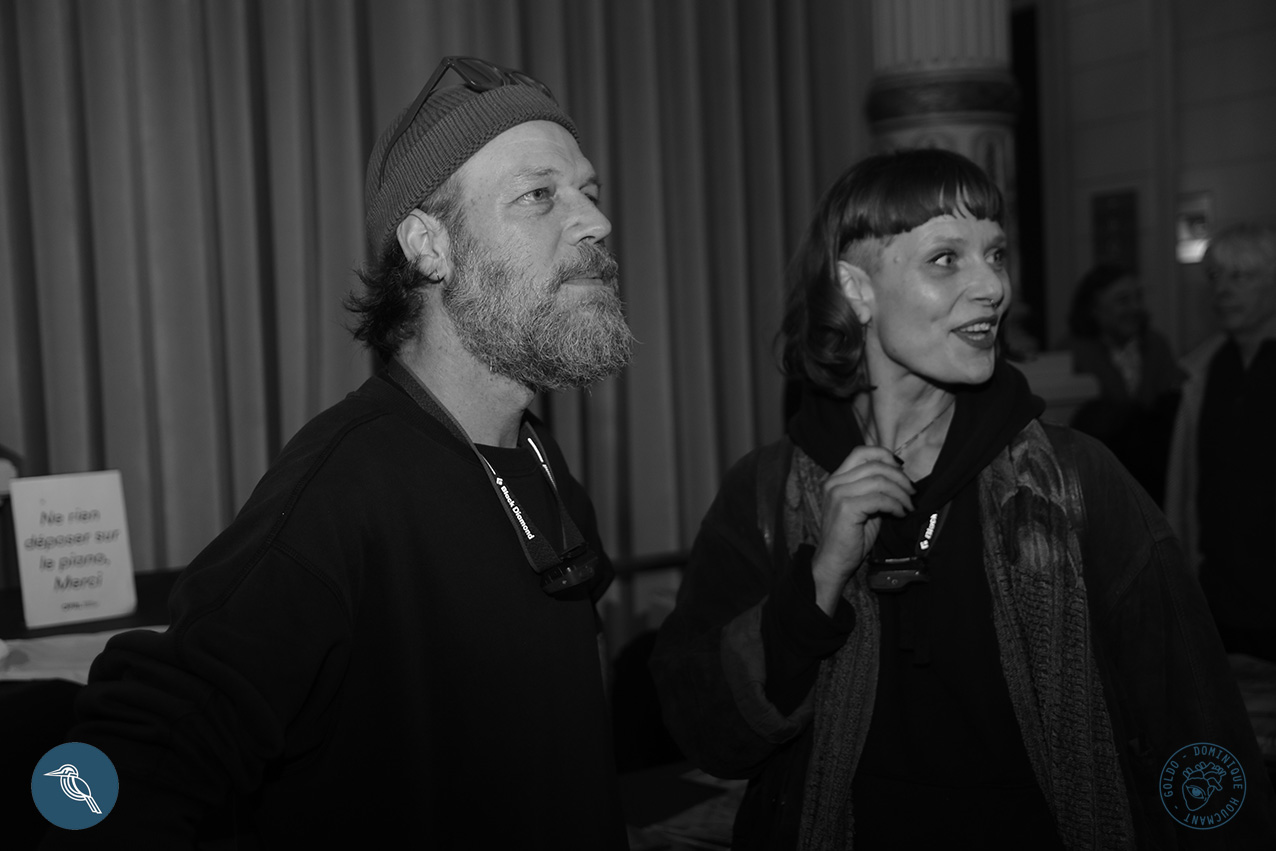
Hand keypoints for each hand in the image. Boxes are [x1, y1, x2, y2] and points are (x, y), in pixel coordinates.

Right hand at [810, 445, 914, 615]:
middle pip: (875, 465)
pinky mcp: (846, 508)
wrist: (834, 562)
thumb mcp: (864, 506)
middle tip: (912, 493)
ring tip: (908, 506)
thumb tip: (900, 477)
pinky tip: (899, 514)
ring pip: (879, 481)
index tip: (901, 469)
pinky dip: (895, 505)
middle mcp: (834, 482)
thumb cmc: (851, 536)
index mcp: (836, 478)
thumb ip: (875, 489)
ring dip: (900, 493)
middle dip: (900, 477)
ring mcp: (838, 494)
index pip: (861, 452)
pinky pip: (879, 499)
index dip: (884, 455)